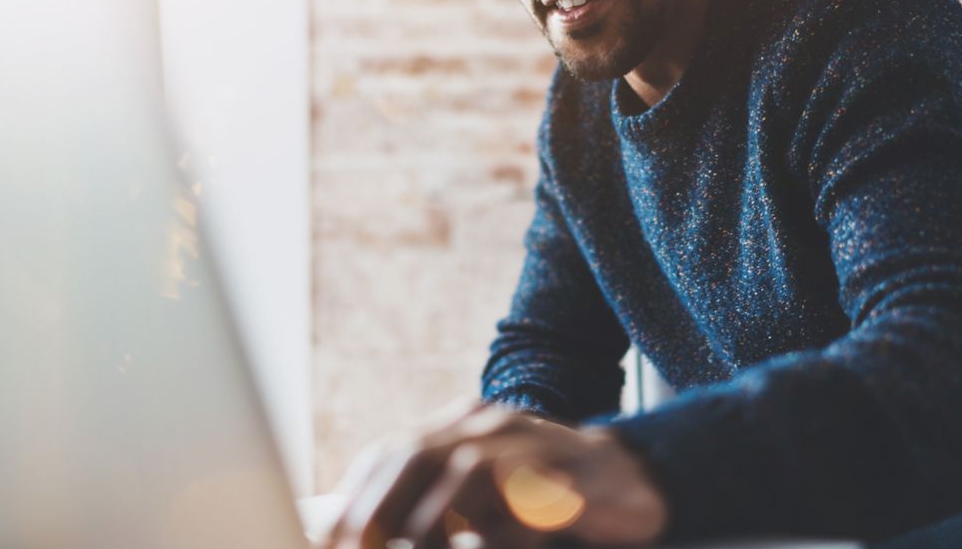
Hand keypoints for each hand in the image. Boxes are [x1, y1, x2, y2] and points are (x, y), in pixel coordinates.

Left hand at [320, 398, 666, 548]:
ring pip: (467, 469)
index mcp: (464, 424)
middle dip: (378, 507)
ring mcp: (534, 446)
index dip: (354, 496)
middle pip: (418, 453)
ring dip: (430, 522)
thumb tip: (363, 536)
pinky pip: (522, 504)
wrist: (631, 481)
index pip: (392, 451)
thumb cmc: (543, 497)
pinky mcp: (571, 480)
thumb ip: (431, 506)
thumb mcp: (480, 495)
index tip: (329, 540)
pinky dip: (491, 534)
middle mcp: (493, 425)